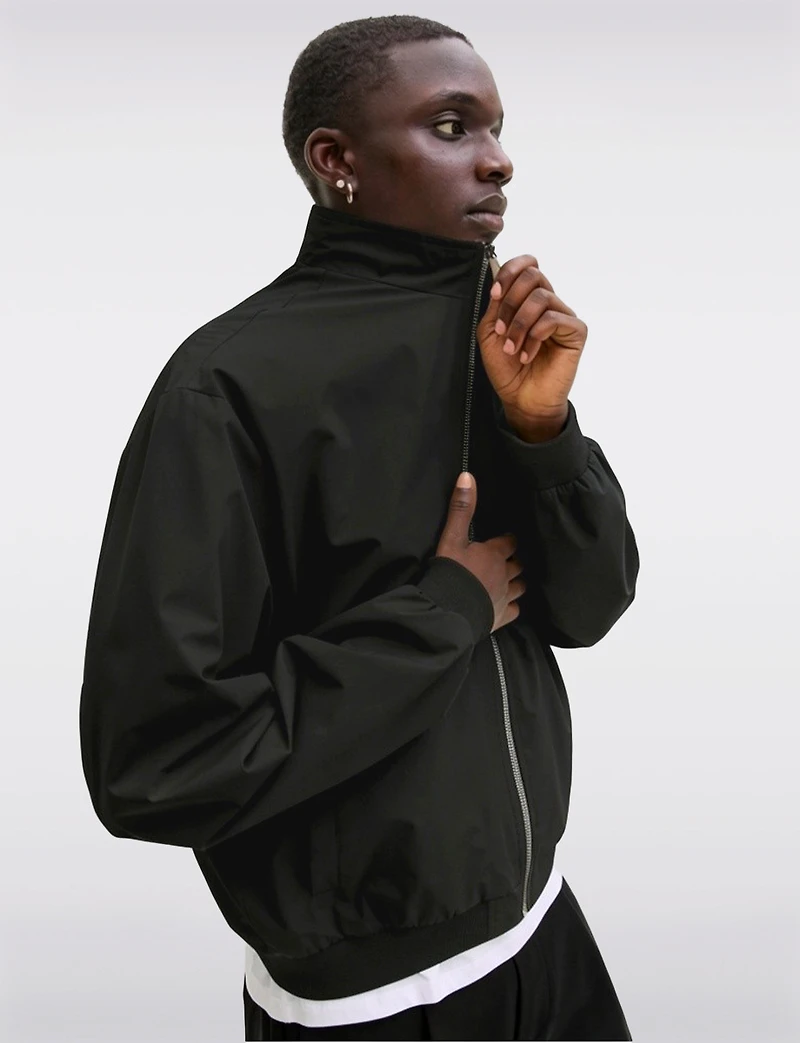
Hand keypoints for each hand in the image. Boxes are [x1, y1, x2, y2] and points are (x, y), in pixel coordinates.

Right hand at [434, 472, 524, 633]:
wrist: (449, 610)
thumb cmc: (451, 572)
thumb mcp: (452, 537)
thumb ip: (461, 508)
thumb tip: (467, 476)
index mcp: (495, 554)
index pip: (510, 542)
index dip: (509, 540)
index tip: (506, 539)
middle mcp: (505, 574)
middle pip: (518, 564)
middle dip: (515, 560)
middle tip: (507, 559)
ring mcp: (505, 597)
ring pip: (521, 586)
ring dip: (517, 582)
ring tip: (510, 580)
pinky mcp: (501, 617)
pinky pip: (515, 610)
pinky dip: (513, 607)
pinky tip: (508, 605)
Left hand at [476, 255, 586, 428]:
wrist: (521, 399)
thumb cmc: (507, 368)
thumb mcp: (491, 332)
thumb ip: (497, 304)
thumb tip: (500, 276)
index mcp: (528, 299)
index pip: (527, 265)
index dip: (509, 271)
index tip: (495, 295)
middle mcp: (548, 303)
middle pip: (533, 275)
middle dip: (510, 302)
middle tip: (502, 331)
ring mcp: (563, 316)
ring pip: (541, 297)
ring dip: (519, 324)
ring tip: (512, 348)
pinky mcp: (576, 331)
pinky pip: (554, 318)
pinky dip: (535, 336)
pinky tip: (528, 355)